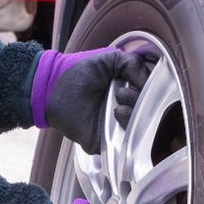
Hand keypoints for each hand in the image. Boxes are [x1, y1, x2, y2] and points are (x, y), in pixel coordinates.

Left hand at [30, 47, 153, 153]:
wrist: (51, 87)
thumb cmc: (77, 70)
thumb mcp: (109, 58)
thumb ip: (133, 64)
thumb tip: (149, 81)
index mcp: (127, 90)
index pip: (150, 96)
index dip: (151, 91)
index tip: (143, 84)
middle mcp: (124, 109)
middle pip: (147, 114)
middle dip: (141, 102)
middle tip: (123, 93)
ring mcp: (114, 127)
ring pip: (138, 130)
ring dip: (133, 114)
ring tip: (118, 104)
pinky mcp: (104, 141)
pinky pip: (122, 146)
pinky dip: (125, 131)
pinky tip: (116, 114)